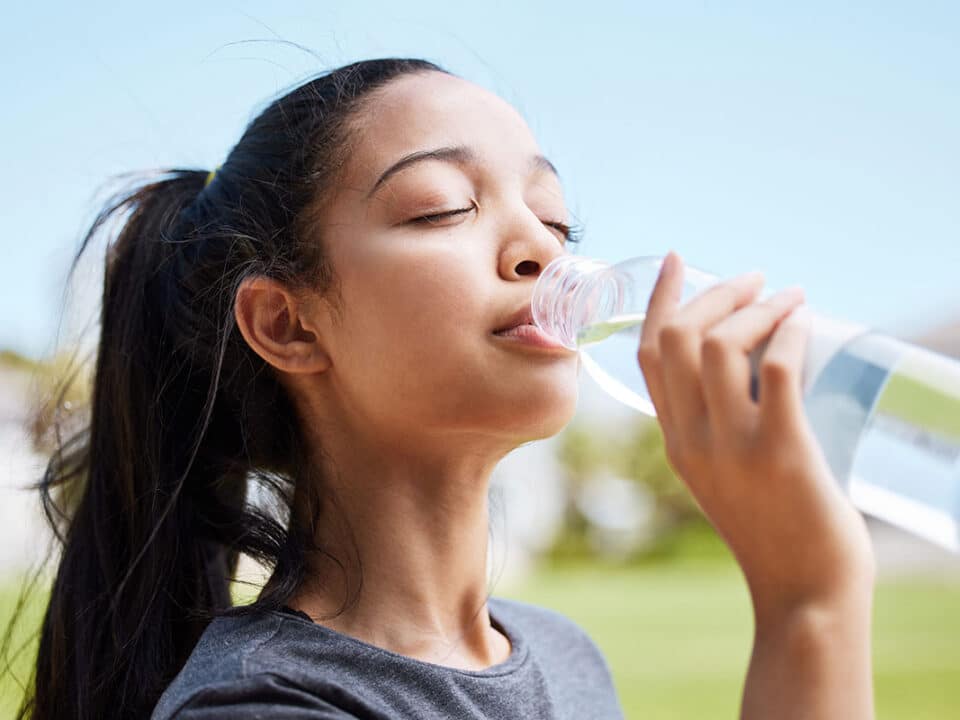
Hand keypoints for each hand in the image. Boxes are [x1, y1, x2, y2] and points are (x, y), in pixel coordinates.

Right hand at [637, 252, 874, 617]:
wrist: (802, 590)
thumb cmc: (774, 527)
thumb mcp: (722, 472)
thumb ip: (716, 422)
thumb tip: (748, 355)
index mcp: (674, 441)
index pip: (647, 354)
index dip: (658, 299)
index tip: (677, 260)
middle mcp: (691, 439)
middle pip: (676, 339)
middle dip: (714, 292)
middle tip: (753, 279)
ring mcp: (733, 447)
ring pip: (719, 345)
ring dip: (756, 307)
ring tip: (787, 297)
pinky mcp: (782, 452)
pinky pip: (775, 369)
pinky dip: (788, 332)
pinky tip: (803, 321)